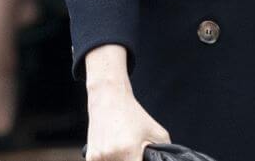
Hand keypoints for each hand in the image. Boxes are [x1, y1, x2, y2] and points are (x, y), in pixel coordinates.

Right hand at [84, 45, 169, 160]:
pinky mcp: (90, 158)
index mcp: (129, 151)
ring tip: (124, 148)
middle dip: (132, 160)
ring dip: (120, 160)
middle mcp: (111, 156)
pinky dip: (110, 160)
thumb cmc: (133, 115)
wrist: (109, 100)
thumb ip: (163, 151)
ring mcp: (98, 158)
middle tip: (135, 151)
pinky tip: (114, 150)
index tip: (142, 157)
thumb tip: (164, 160)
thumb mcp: (156, 131)